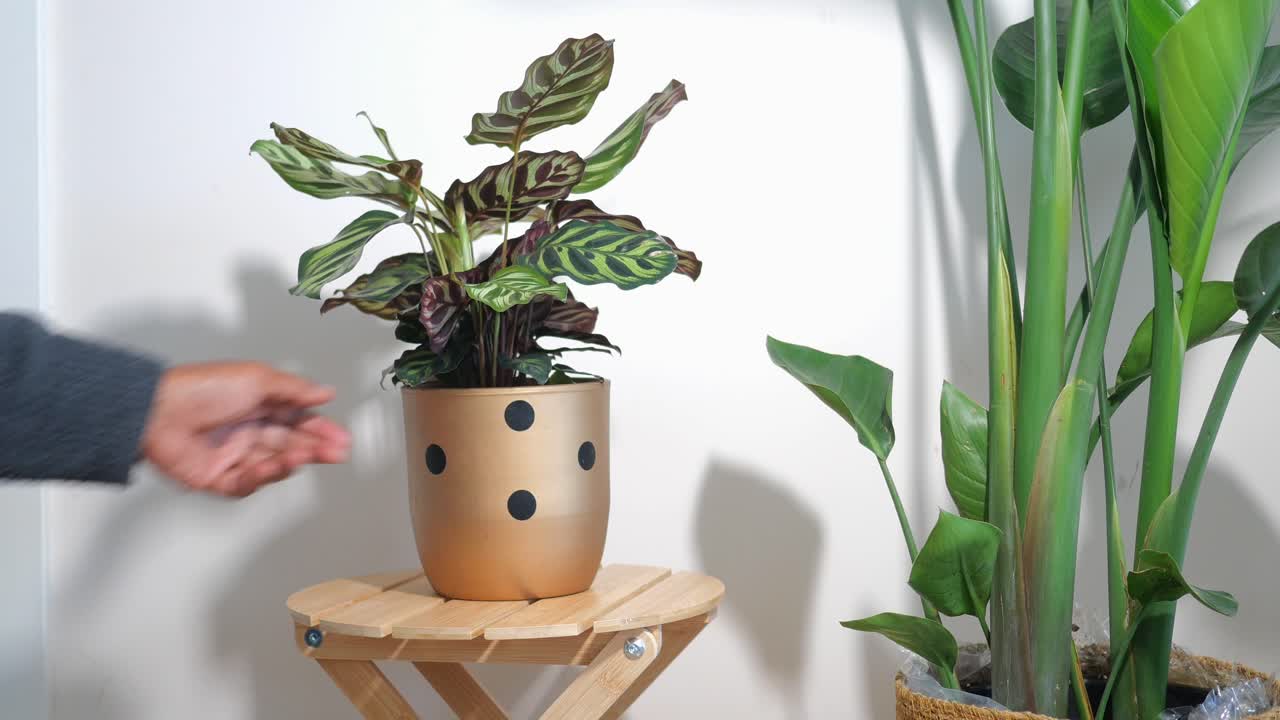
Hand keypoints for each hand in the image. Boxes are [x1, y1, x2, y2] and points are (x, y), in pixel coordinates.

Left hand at [141, 362, 350, 496]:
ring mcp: (232, 455)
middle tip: (337, 452)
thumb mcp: (257, 379)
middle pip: (290, 443)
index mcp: (257, 405)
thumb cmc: (201, 389)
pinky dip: (263, 476)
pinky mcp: (217, 478)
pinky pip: (247, 483)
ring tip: (305, 455)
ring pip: (272, 464)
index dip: (320, 429)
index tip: (340, 437)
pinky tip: (275, 466)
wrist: (158, 412)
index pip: (297, 420)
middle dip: (316, 448)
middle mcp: (246, 430)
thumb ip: (295, 390)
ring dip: (293, 460)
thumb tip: (325, 392)